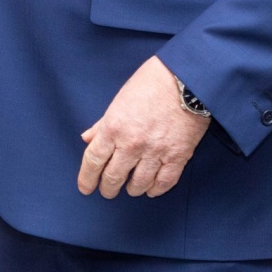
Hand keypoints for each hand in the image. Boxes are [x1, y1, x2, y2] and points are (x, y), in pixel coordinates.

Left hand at [78, 56, 209, 198]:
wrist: (186, 80)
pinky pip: (164, 182)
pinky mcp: (177, 157)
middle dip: (108, 188)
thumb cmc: (150, 84)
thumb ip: (102, 124)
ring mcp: (155, 152)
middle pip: (113, 177)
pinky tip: (151, 190)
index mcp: (113, 127)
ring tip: (130, 189)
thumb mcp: (119, 100)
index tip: (85, 188)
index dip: (87, 178)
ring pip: (138, 183)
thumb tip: (87, 139)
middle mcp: (131, 144)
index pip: (93, 161)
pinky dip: (156, 189)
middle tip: (107, 192)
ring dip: (132, 189)